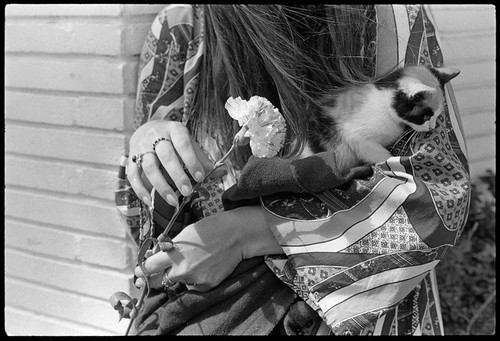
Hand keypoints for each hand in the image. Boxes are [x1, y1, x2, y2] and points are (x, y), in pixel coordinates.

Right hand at [127, 120, 224, 206]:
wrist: (146, 130)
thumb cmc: (172, 140)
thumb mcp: (188, 143)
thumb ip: (202, 159)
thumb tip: (221, 172)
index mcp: (174, 129)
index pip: (183, 144)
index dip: (192, 160)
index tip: (200, 177)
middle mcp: (156, 136)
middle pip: (166, 156)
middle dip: (177, 175)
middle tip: (188, 192)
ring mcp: (141, 147)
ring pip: (149, 167)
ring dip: (161, 186)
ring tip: (173, 201)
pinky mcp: (130, 158)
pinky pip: (133, 175)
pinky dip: (141, 190)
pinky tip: (150, 202)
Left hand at [134, 206, 283, 291]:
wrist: (236, 235)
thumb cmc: (209, 229)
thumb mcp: (183, 234)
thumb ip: (169, 248)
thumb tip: (155, 257)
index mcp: (173, 254)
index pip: (148, 267)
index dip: (142, 269)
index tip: (140, 270)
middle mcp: (182, 269)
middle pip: (158, 281)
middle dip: (155, 277)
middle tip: (159, 272)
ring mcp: (195, 279)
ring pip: (179, 282)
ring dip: (180, 276)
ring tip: (194, 261)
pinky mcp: (207, 285)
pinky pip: (194, 286)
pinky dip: (195, 279)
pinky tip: (204, 266)